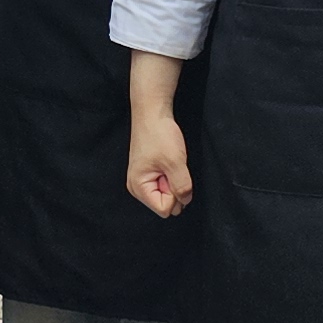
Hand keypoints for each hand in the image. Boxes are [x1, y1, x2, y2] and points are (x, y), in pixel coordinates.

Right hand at [126, 102, 192, 218]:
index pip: (164, 209)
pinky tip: (167, 161)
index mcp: (138, 188)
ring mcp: (143, 181)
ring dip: (173, 180)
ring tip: (168, 162)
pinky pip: (165, 184)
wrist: (152, 113)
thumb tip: (185, 201)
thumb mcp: (175, 162)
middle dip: (173, 188)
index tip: (170, 172)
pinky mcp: (149, 174)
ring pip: (167, 194)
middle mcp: (137, 188)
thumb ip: (182, 186)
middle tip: (170, 166)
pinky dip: (171, 174)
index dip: (174, 193)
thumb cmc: (159, 135)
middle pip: (165, 204)